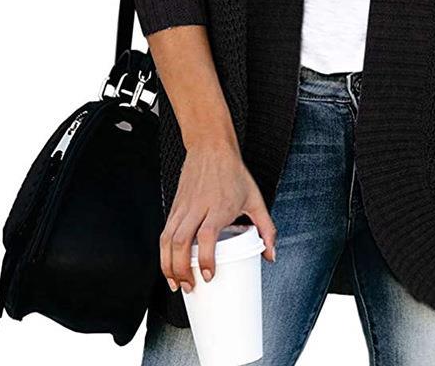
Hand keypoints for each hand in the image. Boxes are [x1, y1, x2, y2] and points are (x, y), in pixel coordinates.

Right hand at [159, 140, 276, 293]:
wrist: (211, 148)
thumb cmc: (233, 173)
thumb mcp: (255, 198)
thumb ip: (265, 227)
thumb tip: (271, 255)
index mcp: (219, 206)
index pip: (207, 236)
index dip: (206, 259)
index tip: (209, 276)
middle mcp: (198, 207)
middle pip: (181, 242)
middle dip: (181, 269)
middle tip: (190, 287)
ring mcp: (183, 207)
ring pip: (168, 239)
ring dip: (168, 264)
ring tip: (176, 282)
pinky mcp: (174, 206)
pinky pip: (164, 232)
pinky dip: (164, 252)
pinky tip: (169, 265)